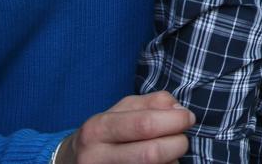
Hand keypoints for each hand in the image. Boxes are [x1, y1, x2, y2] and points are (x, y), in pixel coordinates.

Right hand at [56, 91, 193, 163]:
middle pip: (151, 154)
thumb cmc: (106, 133)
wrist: (73, 161)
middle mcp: (96, 157)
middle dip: (178, 144)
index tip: (188, 118)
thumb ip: (153, 103)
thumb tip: (179, 110)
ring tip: (167, 152)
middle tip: (182, 139)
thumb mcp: (122, 110)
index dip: (174, 121)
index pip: (144, 125)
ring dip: (172, 161)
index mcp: (98, 128)